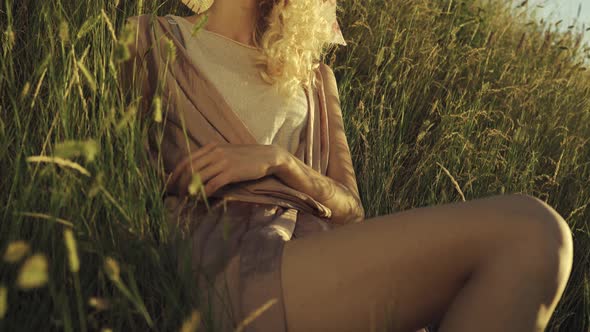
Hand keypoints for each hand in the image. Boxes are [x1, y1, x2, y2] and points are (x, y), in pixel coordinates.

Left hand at [171, 142, 287, 197]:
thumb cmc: (246, 157)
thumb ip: (212, 158)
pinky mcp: (231, 172)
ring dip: (190, 190)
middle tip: (176, 195)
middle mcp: (214, 153)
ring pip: (198, 177)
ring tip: (186, 199)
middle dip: (179, 184)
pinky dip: (204, 192)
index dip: (175, 173)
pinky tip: (201, 198)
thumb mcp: (226, 152)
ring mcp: (223, 162)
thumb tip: (196, 171)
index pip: (186, 160)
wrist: (267, 156)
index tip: (171, 184)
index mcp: (211, 147)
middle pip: (189, 169)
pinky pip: (212, 184)